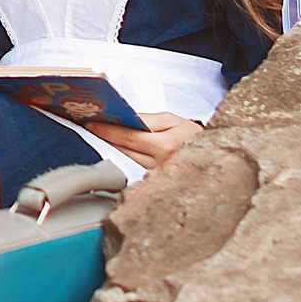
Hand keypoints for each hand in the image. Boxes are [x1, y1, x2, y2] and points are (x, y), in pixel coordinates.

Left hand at [82, 112, 201, 169]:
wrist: (211, 155)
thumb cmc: (192, 136)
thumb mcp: (172, 120)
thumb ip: (147, 119)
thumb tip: (124, 119)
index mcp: (165, 146)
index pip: (128, 138)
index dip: (107, 130)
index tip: (92, 124)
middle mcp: (159, 164)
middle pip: (123, 150)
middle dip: (105, 138)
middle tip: (89, 127)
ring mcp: (156, 176)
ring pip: (125, 160)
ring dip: (110, 148)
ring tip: (98, 136)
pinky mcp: (153, 182)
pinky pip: (132, 169)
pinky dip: (121, 159)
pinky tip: (113, 150)